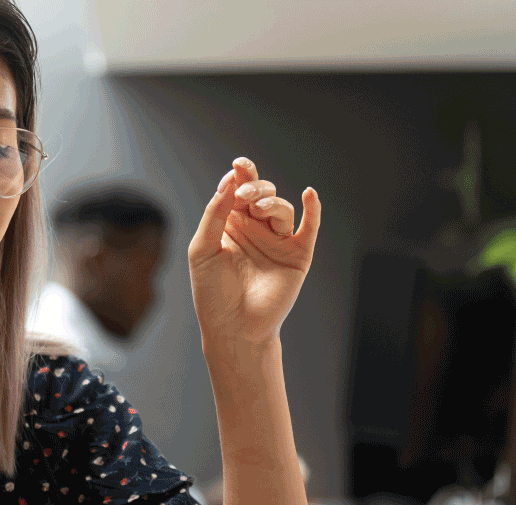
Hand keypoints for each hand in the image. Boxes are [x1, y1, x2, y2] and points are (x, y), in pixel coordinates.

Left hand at [187, 157, 320, 346]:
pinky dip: (313, 209)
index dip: (240, 175)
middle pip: (261, 194)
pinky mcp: (297, 255)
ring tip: (259, 209)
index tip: (238, 167)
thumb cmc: (212, 292)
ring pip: (281, 208)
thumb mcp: (202, 250)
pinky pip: (309, 227)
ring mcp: (277, 241)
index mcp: (229, 225)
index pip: (237, 191)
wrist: (233, 327)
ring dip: (272, 202)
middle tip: (244, 195)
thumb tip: (227, 183)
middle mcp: (254, 229)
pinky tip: (310, 194)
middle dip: (254, 188)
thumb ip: (213, 216)